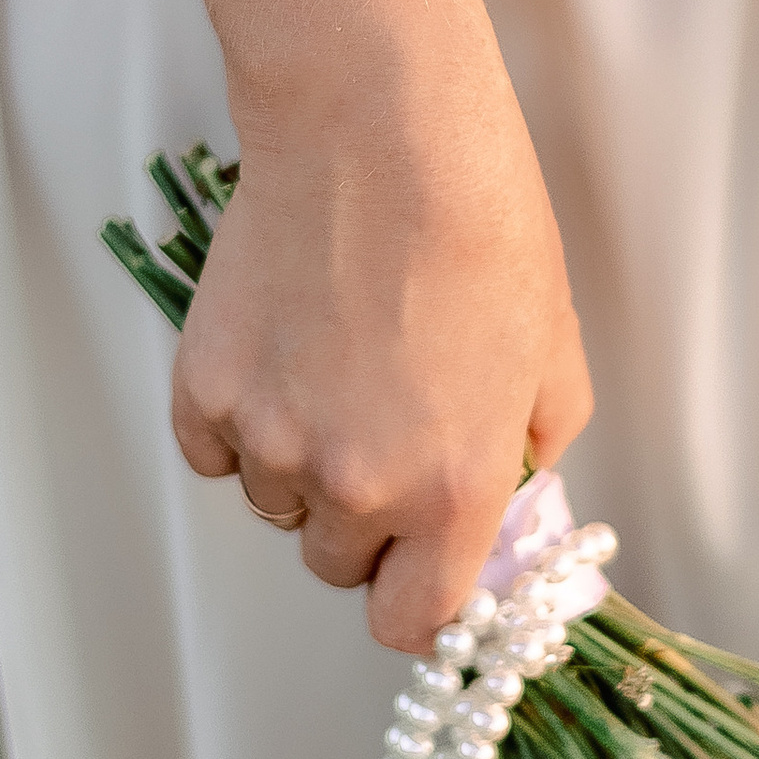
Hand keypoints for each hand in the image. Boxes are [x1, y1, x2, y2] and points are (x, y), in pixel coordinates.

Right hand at [170, 65, 592, 652]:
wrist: (380, 134)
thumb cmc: (481, 225)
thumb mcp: (555, 351)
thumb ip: (533, 448)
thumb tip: (510, 491)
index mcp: (453, 493)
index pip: (411, 624)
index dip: (413, 598)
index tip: (416, 568)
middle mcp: (357, 488)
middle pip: (337, 565)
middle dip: (361, 521)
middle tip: (380, 431)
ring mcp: (271, 442)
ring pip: (274, 504)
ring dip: (298, 464)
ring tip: (333, 364)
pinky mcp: (203, 391)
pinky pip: (213, 450)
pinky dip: (238, 419)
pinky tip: (280, 348)